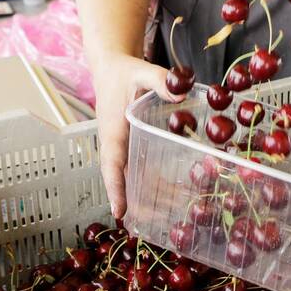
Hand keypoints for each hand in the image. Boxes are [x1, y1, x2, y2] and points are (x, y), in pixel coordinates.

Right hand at [92, 53, 179, 218]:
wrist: (110, 68)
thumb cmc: (123, 72)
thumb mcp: (142, 71)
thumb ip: (160, 81)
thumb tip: (180, 94)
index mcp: (113, 130)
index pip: (111, 163)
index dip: (115, 188)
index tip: (119, 212)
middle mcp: (115, 144)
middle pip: (124, 180)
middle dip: (139, 202)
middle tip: (161, 222)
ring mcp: (121, 147)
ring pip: (133, 178)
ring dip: (151, 196)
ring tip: (175, 213)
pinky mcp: (129, 146)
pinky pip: (139, 169)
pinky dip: (155, 184)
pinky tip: (176, 194)